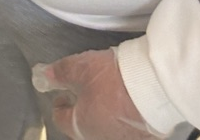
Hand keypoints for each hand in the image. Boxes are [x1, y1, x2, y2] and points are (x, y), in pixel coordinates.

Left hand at [32, 48, 165, 139]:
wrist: (154, 86)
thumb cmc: (115, 79)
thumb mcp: (81, 68)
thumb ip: (61, 72)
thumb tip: (45, 74)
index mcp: (82, 126)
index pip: (61, 119)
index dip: (59, 103)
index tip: (62, 94)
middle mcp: (101, 138)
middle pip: (84, 126)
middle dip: (81, 110)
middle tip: (84, 94)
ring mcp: (124, 139)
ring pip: (105, 128)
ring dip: (103, 114)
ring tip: (107, 95)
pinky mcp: (145, 136)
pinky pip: (126, 128)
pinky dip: (122, 118)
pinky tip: (127, 103)